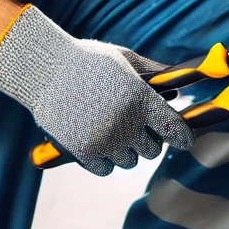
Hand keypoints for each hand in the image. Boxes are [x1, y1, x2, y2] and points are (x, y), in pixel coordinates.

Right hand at [0, 5, 192, 175]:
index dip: (182, 137)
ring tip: (113, 134)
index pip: (173, 128)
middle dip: (148, 140)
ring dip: (125, 151)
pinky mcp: (83, 153)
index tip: (185, 141)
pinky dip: (104, 160)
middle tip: (138, 129)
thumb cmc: (86, 59)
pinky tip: (99, 145)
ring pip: (129, 161)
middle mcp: (126, 124)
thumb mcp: (124, 59)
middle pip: (152, 150)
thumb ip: (153, 73)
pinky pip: (106, 169)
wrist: (44, 68)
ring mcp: (104, 141)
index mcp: (140, 99)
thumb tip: (177, 83)